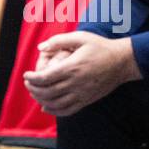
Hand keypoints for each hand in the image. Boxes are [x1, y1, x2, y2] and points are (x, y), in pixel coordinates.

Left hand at [23, 31, 138, 116]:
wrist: (122, 62)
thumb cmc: (100, 47)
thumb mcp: (80, 37)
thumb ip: (58, 41)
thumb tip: (40, 48)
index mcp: (72, 67)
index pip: (45, 78)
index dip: (32, 78)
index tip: (26, 75)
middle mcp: (76, 83)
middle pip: (47, 92)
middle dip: (33, 89)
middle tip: (27, 83)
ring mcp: (82, 94)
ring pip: (55, 104)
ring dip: (41, 100)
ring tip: (34, 93)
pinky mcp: (87, 100)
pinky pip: (68, 110)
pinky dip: (54, 111)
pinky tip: (46, 107)